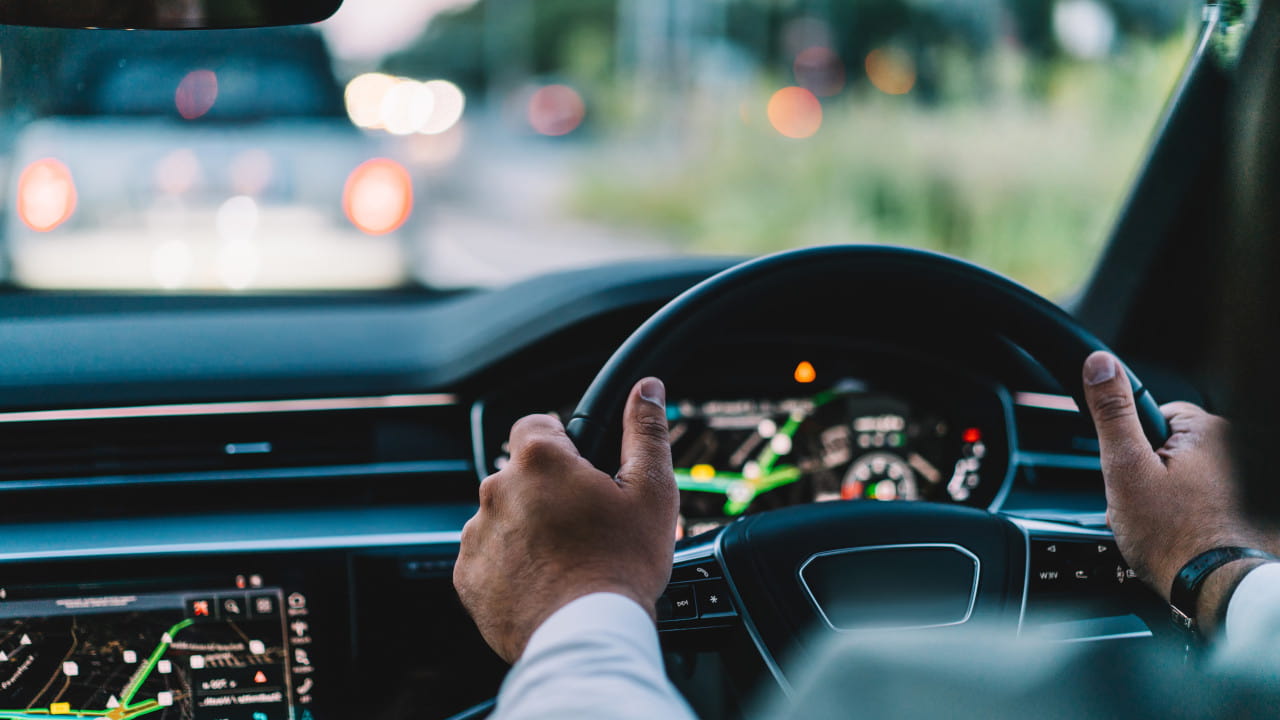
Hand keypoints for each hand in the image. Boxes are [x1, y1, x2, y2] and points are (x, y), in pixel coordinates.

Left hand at [453, 377, 677, 662]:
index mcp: (538, 460)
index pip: (536, 425)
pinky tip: (543, 581)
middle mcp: (496, 490)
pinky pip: (488, 556)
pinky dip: (510, 564)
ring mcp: (476, 534)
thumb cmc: (621, 566)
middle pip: (521, 474)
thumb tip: (647, 389)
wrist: (585, 637)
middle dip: (548, 491)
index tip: (583, 471)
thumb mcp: (651, 491)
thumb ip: (646, 431)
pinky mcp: (468, 576)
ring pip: (503, 515)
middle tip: (586, 525)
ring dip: (527, 527)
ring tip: (566, 560)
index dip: (563, 444)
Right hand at [1081, 352, 1272, 630]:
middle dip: (1158, 476)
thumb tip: (1100, 365)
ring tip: (1170, 528)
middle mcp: (1241, 450)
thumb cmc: (1173, 539)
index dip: (1137, 450)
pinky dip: (1203, 516)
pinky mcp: (1254, 510)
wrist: (1216, 591)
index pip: (1159, 418)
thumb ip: (1113, 414)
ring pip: (1197, 479)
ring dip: (1180, 498)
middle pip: (1179, 450)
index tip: (1136, 478)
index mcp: (1208, 431)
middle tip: (1148, 508)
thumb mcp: (1125, 470)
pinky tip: (1192, 537)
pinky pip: (1217, 502)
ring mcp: (1249, 482)